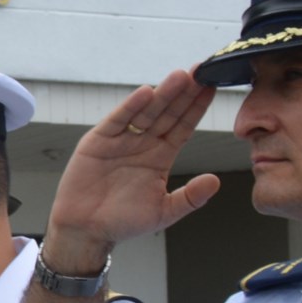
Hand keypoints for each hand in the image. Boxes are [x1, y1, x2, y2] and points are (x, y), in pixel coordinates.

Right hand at [41, 70, 222, 273]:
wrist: (85, 231)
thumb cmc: (122, 222)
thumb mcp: (163, 212)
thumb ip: (190, 197)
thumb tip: (215, 181)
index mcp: (160, 156)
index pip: (183, 127)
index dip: (197, 108)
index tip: (213, 87)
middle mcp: (142, 144)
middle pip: (168, 113)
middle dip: (185, 93)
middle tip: (202, 71)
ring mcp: (121, 140)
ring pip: (146, 112)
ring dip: (163, 94)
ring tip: (181, 76)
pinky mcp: (98, 141)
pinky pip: (117, 121)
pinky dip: (130, 107)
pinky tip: (146, 93)